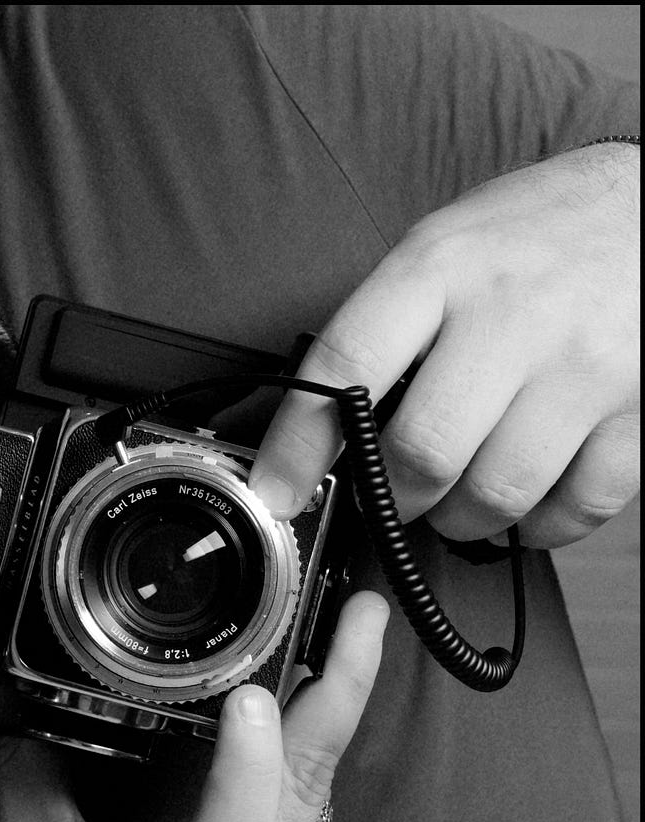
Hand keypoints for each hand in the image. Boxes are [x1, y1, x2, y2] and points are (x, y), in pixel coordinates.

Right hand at [0, 592, 387, 821]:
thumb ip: (26, 773)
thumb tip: (14, 702)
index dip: (248, 761)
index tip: (250, 691)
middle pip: (313, 787)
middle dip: (345, 685)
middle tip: (362, 614)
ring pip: (325, 803)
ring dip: (327, 726)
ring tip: (337, 647)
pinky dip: (303, 776)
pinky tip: (284, 744)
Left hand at [249, 143, 639, 548]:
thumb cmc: (538, 232)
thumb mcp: (444, 247)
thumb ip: (385, 328)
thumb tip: (322, 429)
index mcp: (441, 268)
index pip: (346, 367)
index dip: (297, 447)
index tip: (276, 492)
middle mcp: (511, 315)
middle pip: (421, 453)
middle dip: (392, 497)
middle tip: (394, 494)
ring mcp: (582, 365)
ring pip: (495, 493)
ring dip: (460, 519)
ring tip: (455, 500)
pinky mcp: (641, 407)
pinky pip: (578, 506)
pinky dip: (540, 526)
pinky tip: (527, 505)